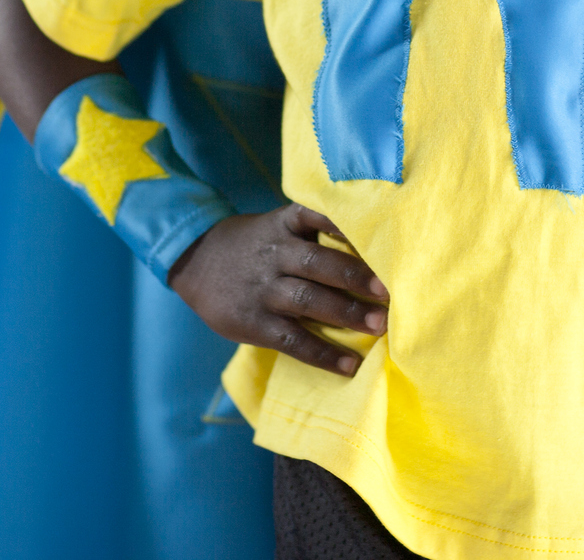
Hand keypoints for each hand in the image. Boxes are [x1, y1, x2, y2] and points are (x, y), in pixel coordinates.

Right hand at [167, 203, 388, 376]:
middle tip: (390, 294)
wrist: (193, 262)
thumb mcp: (275, 226)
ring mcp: (265, 290)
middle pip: (318, 263)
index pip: (318, 218)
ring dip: (346, 314)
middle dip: (356, 278)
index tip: (382, 242)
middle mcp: (276, 255)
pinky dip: (323, 354)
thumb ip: (312, 234)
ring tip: (379, 327)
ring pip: (308, 300)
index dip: (347, 228)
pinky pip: (293, 340)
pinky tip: (350, 365)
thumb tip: (369, 252)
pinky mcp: (255, 323)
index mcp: (284, 226)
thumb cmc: (252, 246)